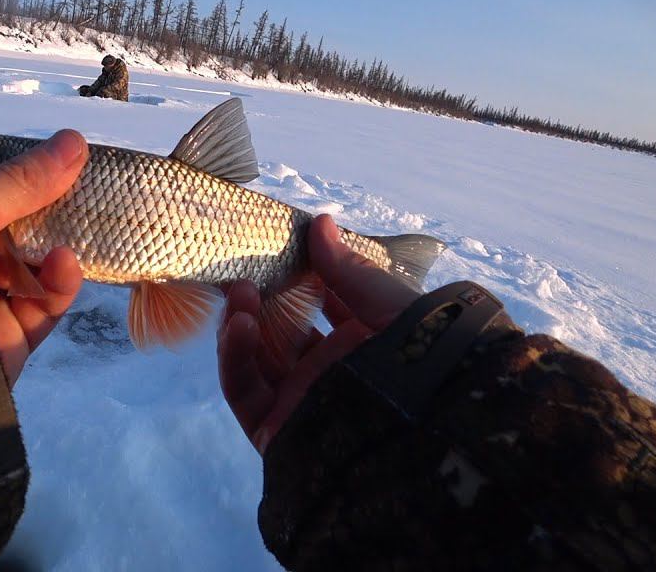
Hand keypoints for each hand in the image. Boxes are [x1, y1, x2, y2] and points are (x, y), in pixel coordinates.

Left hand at [0, 130, 87, 385]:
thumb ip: (21, 181)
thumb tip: (74, 141)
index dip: (26, 179)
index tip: (66, 161)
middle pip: (20, 232)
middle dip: (53, 213)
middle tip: (87, 191)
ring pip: (39, 268)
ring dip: (59, 247)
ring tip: (75, 230)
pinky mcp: (11, 338)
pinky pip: (46, 306)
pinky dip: (61, 283)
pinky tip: (67, 262)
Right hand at [218, 214, 419, 452]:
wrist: (422, 434)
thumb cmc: (418, 360)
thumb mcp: (390, 306)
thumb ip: (349, 270)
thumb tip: (319, 221)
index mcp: (361, 345)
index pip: (323, 306)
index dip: (301, 277)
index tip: (282, 248)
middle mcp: (329, 372)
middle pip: (280, 331)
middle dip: (261, 299)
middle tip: (245, 268)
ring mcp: (299, 400)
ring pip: (255, 357)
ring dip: (241, 320)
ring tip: (239, 290)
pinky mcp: (273, 426)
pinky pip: (242, 388)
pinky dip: (234, 354)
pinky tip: (239, 324)